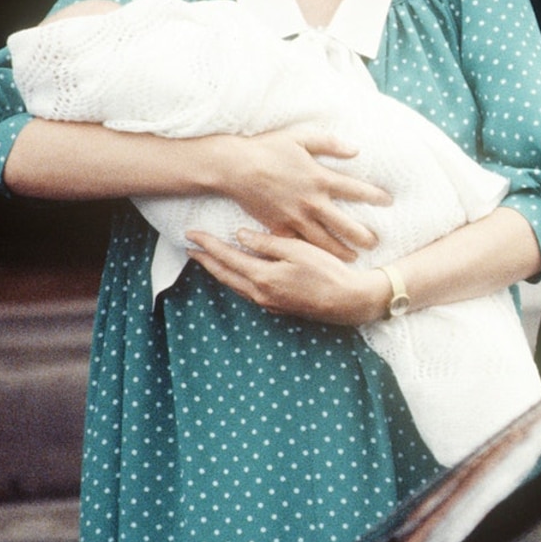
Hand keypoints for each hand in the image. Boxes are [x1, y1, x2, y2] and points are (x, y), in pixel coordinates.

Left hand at [185, 228, 389, 325]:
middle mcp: (261, 293)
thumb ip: (266, 244)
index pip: (227, 258)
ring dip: (218, 272)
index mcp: (263, 277)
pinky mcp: (279, 307)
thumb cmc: (328, 271)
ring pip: (234, 286)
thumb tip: (239, 236)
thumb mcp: (298, 250)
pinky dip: (235, 281)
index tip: (191, 234)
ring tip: (207, 259)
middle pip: (224, 275)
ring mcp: (269, 303)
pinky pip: (247, 292)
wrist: (351, 302)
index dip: (207, 245)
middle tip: (190, 247)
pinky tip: (236, 274)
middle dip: (206, 260)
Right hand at [208, 129, 390, 260]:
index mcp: (320, 178)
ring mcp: (295, 218)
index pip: (357, 190)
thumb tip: (355, 149)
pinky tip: (319, 259)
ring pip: (325, 242)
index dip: (376, 196)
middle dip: (364, 236)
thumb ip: (329, 143)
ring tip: (353, 257)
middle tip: (375, 242)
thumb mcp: (300, 138)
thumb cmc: (266, 149)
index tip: (388, 201)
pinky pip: (299, 244)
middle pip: (346, 225)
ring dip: (342, 251)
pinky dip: (311, 253)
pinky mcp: (279, 227)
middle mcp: (312, 202)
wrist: (235, 168)